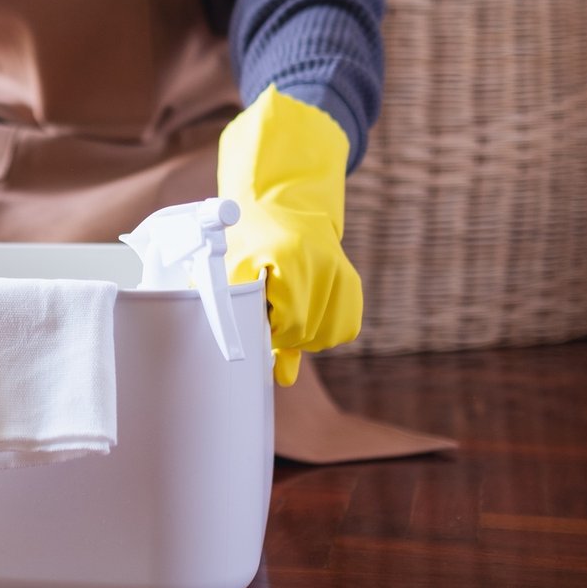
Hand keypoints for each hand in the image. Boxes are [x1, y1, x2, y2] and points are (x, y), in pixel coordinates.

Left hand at [218, 85, 361, 385]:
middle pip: (307, 334)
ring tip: (282, 311)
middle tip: (266, 314)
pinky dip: (322, 330)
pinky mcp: (352, 284)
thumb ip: (245, 319)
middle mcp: (323, 264)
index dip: (270, 334)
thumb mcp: (234, 274)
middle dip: (282, 335)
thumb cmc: (247, 242)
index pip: (288, 324)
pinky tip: (303, 312)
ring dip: (302, 335)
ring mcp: (341, 274)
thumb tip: (282, 377)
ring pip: (327, 337)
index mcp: (290, 258)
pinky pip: (344, 329)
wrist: (280, 210)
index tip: (258, 323)